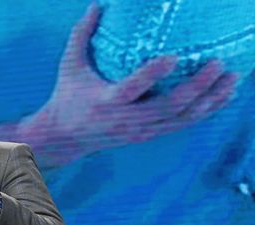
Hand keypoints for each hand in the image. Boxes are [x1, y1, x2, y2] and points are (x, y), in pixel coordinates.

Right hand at [20, 3, 238, 165]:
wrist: (65, 137)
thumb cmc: (67, 95)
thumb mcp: (69, 65)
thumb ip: (81, 34)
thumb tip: (97, 4)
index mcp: (106, 100)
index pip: (132, 89)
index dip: (153, 75)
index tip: (174, 57)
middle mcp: (125, 119)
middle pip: (168, 106)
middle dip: (198, 86)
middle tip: (219, 64)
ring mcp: (139, 130)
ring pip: (181, 117)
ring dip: (210, 99)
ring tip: (233, 78)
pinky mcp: (148, 135)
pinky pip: (182, 123)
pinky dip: (206, 110)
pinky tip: (224, 95)